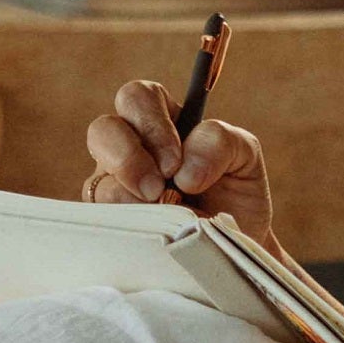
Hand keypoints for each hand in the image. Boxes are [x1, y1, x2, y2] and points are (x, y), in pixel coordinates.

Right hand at [84, 81, 270, 237]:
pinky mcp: (112, 224)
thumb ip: (220, 142)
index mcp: (161, 120)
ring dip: (129, 200)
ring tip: (164, 215)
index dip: (150, 123)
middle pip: (102, 130)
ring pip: (98, 182)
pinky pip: (102, 221)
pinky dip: (128, 227)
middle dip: (128, 158)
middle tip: (158, 188)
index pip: (138, 97)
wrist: (232, 245)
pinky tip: (154, 235)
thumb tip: (185, 171)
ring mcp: (115, 186)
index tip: (174, 162)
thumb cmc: (236, 194)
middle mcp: (131, 148)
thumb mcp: (245, 156)